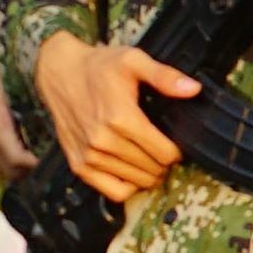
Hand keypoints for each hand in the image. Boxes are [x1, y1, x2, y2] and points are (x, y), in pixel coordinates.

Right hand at [29, 30, 195, 199]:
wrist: (59, 73)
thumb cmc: (98, 67)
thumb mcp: (133, 61)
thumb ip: (164, 76)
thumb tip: (193, 89)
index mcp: (121, 118)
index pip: (165, 154)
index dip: (178, 151)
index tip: (176, 142)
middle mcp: (103, 141)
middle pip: (153, 170)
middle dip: (164, 162)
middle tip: (163, 148)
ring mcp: (89, 155)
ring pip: (136, 182)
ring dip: (148, 174)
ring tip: (149, 157)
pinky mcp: (77, 165)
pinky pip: (112, 192)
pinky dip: (127, 186)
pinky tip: (131, 170)